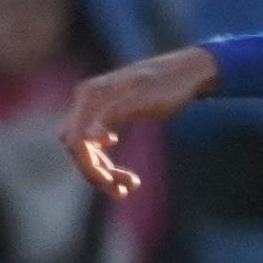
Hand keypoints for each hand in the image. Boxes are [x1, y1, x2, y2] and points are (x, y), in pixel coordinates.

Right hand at [63, 47, 217, 195]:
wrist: (187, 72)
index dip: (89, 167)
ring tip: (130, 186)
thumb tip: (88, 138)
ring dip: (102, 170)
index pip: (75, 141)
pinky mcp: (105, 115)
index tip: (113, 183)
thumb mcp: (147, 100)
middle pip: (76, 147)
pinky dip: (106, 161)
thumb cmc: (170, 85)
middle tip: (124, 190)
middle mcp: (86, 100)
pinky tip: (125, 174)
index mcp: (91, 96)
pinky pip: (95, 144)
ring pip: (84, 149)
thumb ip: (116, 115)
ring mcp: (94, 107)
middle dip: (96, 172)